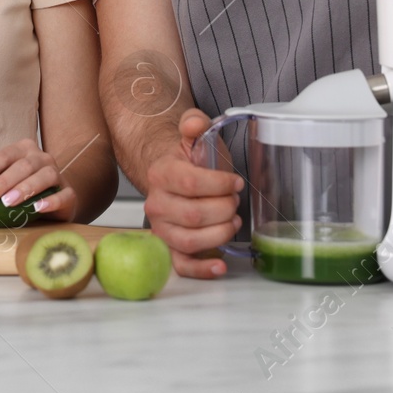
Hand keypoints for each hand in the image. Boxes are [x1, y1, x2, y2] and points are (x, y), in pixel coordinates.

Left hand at [0, 138, 74, 219]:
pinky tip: (37, 208)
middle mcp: (42, 158)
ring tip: (8, 203)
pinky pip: (63, 195)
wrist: (59, 199)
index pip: (4, 156)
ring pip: (44, 176)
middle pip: (23, 166)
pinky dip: (51, 201)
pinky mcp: (70, 193)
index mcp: (24, 150)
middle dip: (2, 182)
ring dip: (25, 188)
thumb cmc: (26, 190)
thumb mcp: (9, 183)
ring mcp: (58, 174)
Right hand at [142, 108, 243, 278]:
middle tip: (235, 201)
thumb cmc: (189, 160)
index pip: (190, 183)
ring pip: (190, 240)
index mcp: (161, 173)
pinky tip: (221, 265)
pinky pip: (182, 265)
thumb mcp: (195, 137)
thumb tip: (195, 123)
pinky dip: (203, 270)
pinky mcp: (169, 248)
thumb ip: (195, 124)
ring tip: (232, 221)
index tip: (235, 183)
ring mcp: (161, 228)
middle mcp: (156, 203)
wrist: (173, 177)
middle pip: (194, 214)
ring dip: (220, 233)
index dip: (219, 184)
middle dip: (224, 209)